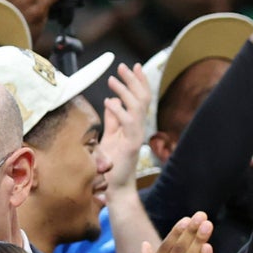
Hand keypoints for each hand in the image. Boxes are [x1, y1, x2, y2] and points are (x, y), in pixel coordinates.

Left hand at [99, 63, 151, 193]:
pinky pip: (128, 123)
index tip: (133, 67)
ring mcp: (137, 136)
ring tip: (113, 80)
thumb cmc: (111, 164)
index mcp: (134, 125)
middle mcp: (139, 128)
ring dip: (125, 91)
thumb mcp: (110, 136)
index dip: (138, 82)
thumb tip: (112, 101)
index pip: (140, 98)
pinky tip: (110, 101)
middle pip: (142, 98)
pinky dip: (119, 110)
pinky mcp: (132, 144)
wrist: (114, 186)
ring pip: (137, 107)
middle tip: (125, 66)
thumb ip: (112, 119)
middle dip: (134, 80)